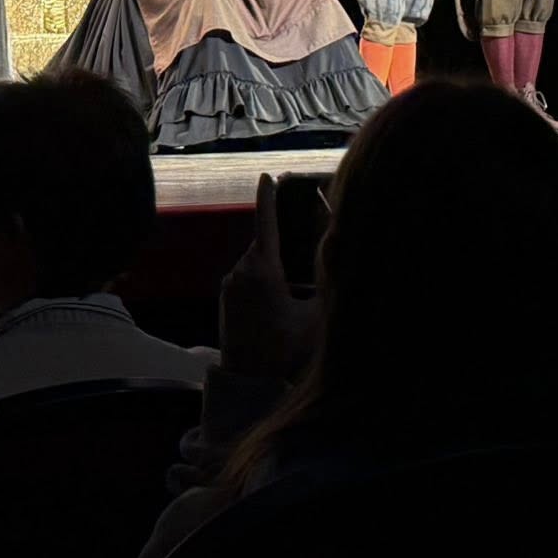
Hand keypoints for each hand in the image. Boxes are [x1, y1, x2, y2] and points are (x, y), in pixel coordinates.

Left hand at [220, 175, 318, 380]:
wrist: (249, 381)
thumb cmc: (285, 350)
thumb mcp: (317, 315)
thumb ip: (327, 279)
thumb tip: (332, 250)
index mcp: (262, 269)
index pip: (266, 222)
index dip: (269, 197)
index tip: (267, 176)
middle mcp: (240, 271)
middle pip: (266, 248)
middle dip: (284, 254)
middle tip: (300, 283)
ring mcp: (228, 285)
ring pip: (256, 266)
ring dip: (274, 274)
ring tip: (289, 307)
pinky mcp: (224, 299)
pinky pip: (246, 281)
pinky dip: (262, 286)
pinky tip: (276, 313)